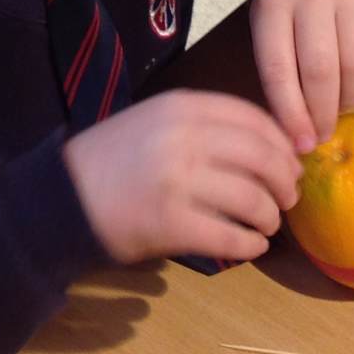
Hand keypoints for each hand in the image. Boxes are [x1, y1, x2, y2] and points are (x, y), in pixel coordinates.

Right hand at [62, 90, 300, 263]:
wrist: (60, 197)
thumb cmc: (112, 160)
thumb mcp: (155, 122)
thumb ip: (203, 126)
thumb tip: (268, 149)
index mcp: (181, 106)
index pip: (254, 119)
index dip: (282, 144)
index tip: (293, 162)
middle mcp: (183, 137)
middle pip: (262, 157)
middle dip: (285, 182)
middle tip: (289, 198)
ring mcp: (177, 181)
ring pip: (252, 199)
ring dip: (270, 217)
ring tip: (268, 225)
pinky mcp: (170, 224)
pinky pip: (229, 236)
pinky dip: (250, 245)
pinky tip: (252, 247)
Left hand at [251, 0, 353, 153]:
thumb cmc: (293, 3)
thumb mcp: (272, 25)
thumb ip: (280, 71)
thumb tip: (297, 134)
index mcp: (273, 6)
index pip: (278, 70)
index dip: (290, 114)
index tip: (301, 144)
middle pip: (320, 71)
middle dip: (323, 114)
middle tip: (323, 134)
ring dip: (350, 98)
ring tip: (341, 102)